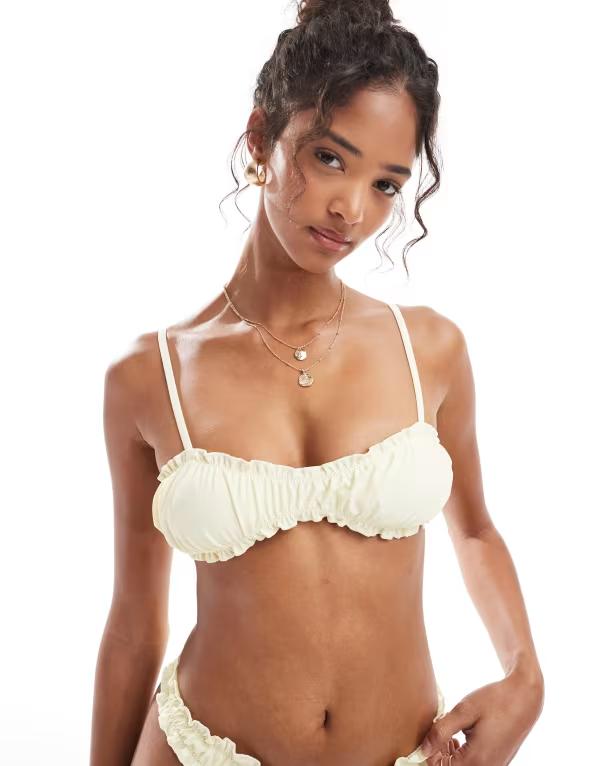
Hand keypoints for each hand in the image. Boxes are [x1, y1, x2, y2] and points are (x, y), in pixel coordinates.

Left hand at [420, 671, 543, 764]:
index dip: (429, 753)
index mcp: (476, 761)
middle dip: (439, 754)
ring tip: (448, 734)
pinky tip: (459, 739)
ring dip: (449, 755)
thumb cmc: (495, 701)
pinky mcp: (498, 763)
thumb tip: (421, 751)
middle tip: (438, 731)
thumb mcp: (463, 711)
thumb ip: (440, 732)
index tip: (429, 733)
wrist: (525, 698)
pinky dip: (461, 756)